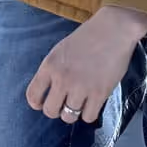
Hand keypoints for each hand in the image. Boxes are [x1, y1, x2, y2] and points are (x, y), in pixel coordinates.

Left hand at [25, 5, 146, 122]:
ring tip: (80, 102)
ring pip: (69, 117)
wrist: (114, 30)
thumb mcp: (61, 50)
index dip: (37, 103)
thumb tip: (49, 92)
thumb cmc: (88, 37)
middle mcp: (62, 79)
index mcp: (50, 65)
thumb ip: (53, 70)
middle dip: (56, 110)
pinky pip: (88, 117)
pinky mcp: (99, 93)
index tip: (43, 103)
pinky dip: (90, 113)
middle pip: (50, 111)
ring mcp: (81, 87)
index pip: (33, 95)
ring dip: (74, 112)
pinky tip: (92, 103)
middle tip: (64, 103)